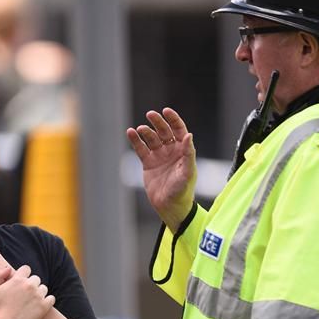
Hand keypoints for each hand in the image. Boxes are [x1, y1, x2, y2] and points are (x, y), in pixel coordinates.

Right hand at [0, 265, 54, 318]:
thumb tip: (8, 268)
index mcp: (18, 279)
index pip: (26, 269)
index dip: (24, 275)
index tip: (21, 282)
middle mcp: (29, 285)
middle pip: (36, 279)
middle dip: (31, 284)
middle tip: (25, 294)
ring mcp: (38, 295)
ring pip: (43, 288)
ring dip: (39, 293)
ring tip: (32, 301)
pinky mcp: (44, 306)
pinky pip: (51, 298)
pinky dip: (47, 301)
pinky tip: (40, 305)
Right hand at [126, 107, 196, 230]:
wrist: (170, 206)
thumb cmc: (183, 190)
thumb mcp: (188, 171)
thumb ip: (188, 153)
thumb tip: (188, 135)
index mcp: (183, 150)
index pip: (179, 129)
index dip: (173, 119)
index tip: (165, 111)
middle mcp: (171, 150)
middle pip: (164, 131)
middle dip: (158, 122)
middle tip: (150, 115)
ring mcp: (159, 156)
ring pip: (151, 138)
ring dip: (146, 131)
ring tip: (140, 129)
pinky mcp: (148, 163)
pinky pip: (141, 148)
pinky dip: (135, 140)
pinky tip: (130, 132)